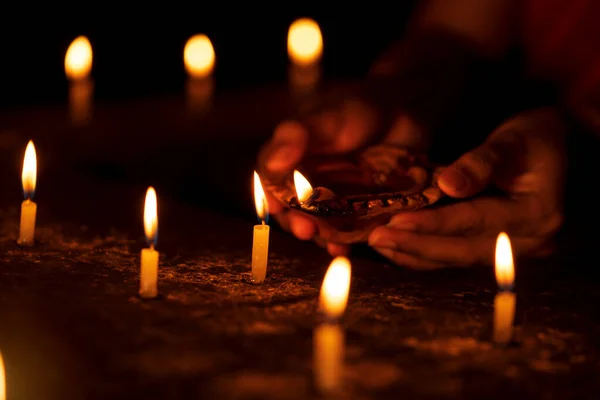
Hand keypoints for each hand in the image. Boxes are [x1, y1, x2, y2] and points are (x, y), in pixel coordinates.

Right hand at [258, 88, 428, 255]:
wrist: (405, 109)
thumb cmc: (361, 106)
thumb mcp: (330, 116)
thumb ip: (299, 135)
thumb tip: (270, 165)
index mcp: (291, 155)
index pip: (269, 180)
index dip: (268, 197)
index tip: (275, 209)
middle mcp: (306, 178)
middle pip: (291, 208)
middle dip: (296, 222)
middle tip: (306, 231)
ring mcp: (331, 195)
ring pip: (317, 222)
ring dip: (319, 237)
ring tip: (330, 245)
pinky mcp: (356, 207)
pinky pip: (345, 229)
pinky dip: (344, 241)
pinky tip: (347, 249)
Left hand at [368, 108, 566, 268]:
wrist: (545, 148)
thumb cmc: (531, 138)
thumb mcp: (512, 141)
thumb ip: (481, 163)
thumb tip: (447, 184)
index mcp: (536, 214)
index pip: (476, 221)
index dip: (435, 224)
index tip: (397, 221)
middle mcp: (526, 242)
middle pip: (463, 250)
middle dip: (416, 245)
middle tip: (376, 238)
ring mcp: (509, 251)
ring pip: (454, 259)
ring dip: (413, 253)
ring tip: (376, 242)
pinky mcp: (491, 249)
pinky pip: (453, 257)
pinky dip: (422, 253)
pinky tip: (394, 246)